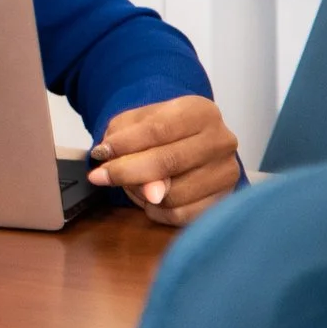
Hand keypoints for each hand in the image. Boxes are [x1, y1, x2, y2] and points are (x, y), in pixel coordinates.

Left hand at [88, 95, 239, 226]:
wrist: (186, 142)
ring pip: (172, 194)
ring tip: (134, 182)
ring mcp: (227, 173)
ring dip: (141, 193)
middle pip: (167, 163)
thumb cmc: (157, 130)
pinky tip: (150, 198)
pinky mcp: (224, 200)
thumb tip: (151, 191)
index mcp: (201, 111)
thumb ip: (129, 143)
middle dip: (126, 172)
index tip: (99, 154)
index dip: (124, 145)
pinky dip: (156, 210)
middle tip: (99, 176)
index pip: (158, 130)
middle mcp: (221, 141)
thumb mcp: (136, 122)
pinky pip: (181, 216)